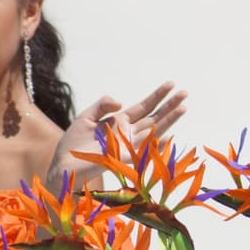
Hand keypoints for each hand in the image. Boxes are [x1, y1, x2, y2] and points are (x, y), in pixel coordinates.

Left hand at [45, 81, 187, 189]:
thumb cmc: (73, 144)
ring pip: (153, 130)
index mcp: (120, 121)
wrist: (64, 165)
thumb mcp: (86, 117)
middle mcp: (128, 133)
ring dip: (169, 120)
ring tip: (183, 107)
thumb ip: (102, 105)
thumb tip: (121, 103)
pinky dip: (155, 145)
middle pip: (154, 116)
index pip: (144, 107)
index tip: (171, 84)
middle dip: (169, 105)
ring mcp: (128, 145)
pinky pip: (141, 150)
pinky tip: (168, 138)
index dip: (157, 96)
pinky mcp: (122, 158)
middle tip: (185, 93)